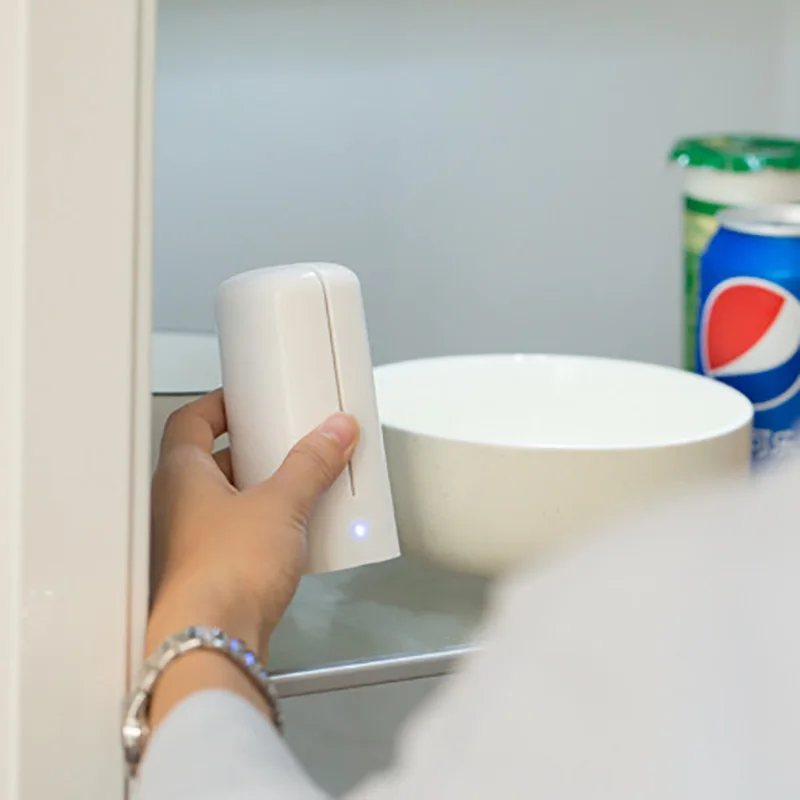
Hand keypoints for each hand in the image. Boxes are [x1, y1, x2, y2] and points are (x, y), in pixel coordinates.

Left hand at [147, 389, 358, 662]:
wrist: (212, 644)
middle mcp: (177, 507)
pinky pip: (239, 537)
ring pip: (227, 501)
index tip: (248, 400)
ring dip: (261, 491)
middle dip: (251, 451)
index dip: (219, 405)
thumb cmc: (221, 575)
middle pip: (212, 461)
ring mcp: (190, 543)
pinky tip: (294, 536)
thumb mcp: (280, 504)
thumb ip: (311, 464)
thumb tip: (332, 432)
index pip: (191, 420)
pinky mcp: (211, 574)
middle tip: (284, 443)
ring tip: (299, 488)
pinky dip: (265, 529)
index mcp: (181, 475)